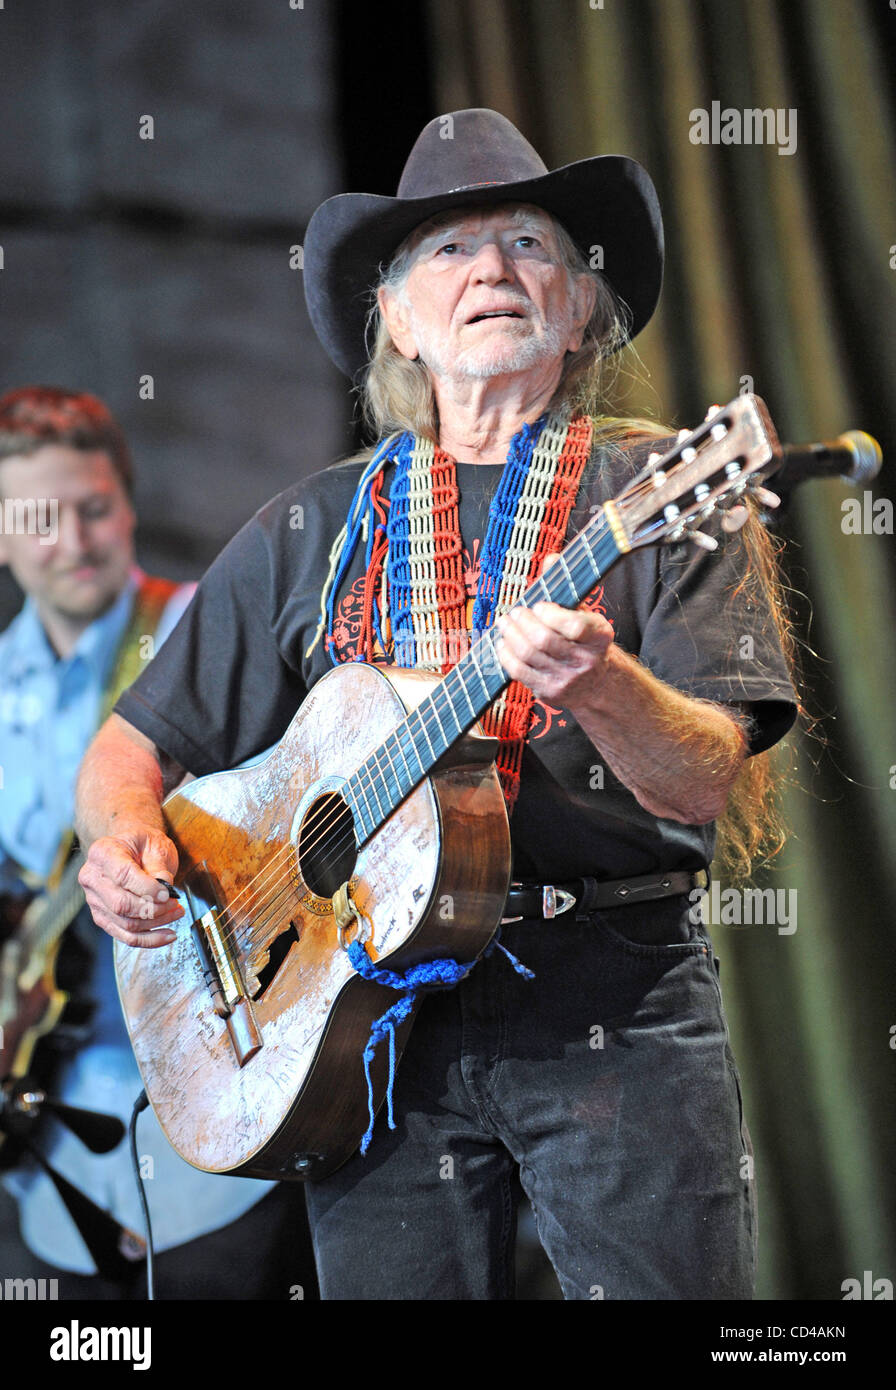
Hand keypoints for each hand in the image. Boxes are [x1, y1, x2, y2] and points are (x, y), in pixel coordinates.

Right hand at [78, 828, 183, 947]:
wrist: (130, 849)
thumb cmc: (142, 844)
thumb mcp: (154, 843)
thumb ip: (158, 864)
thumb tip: (165, 886)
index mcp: (102, 853)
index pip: (123, 876)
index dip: (147, 888)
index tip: (168, 894)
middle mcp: (92, 877)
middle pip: (121, 904)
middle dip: (153, 909)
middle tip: (175, 904)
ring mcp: (94, 900)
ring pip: (125, 923)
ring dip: (156, 924)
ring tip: (176, 913)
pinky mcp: (102, 917)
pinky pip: (125, 935)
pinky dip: (149, 940)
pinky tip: (167, 935)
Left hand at [496, 598, 614, 709]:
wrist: (597, 684)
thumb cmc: (587, 646)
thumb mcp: (592, 623)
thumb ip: (569, 609)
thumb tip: (538, 597)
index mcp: (598, 638)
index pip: (575, 626)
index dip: (551, 614)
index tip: (539, 607)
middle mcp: (585, 661)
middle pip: (544, 639)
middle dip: (524, 621)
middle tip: (516, 612)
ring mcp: (565, 679)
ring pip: (527, 654)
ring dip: (511, 634)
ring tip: (505, 623)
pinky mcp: (549, 691)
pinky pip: (519, 671)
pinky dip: (506, 655)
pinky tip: (504, 644)